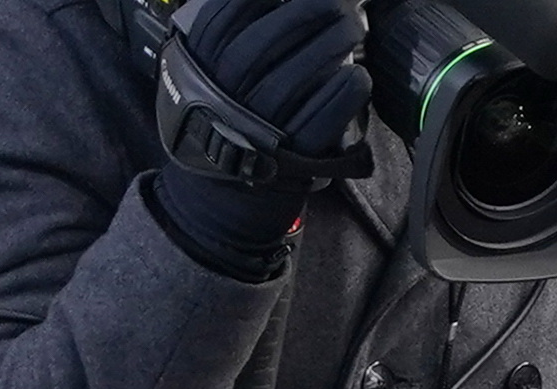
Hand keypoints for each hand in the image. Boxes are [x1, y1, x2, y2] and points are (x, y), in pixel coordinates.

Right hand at [138, 0, 367, 266]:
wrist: (217, 200)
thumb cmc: (215, 125)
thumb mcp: (196, 77)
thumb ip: (217, 39)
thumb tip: (262, 3)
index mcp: (198, 68)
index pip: (226, 17)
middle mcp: (225, 93)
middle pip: (267, 41)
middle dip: (305, 12)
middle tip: (338, 0)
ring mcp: (258, 124)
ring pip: (297, 76)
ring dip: (331, 45)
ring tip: (355, 26)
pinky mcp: (290, 154)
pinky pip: (321, 119)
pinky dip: (342, 94)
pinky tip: (360, 74)